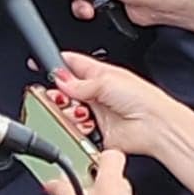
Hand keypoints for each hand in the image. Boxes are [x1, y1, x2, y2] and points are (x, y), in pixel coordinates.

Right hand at [52, 53, 188, 158]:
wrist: (154, 125)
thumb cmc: (142, 98)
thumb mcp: (106, 80)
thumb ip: (78, 81)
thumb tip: (59, 79)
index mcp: (99, 74)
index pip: (72, 64)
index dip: (56, 63)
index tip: (40, 63)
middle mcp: (95, 92)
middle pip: (65, 89)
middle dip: (58, 92)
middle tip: (59, 94)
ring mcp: (95, 112)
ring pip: (67, 110)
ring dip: (68, 111)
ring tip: (77, 111)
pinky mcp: (95, 131)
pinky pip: (76, 129)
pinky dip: (76, 126)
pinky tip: (85, 123)